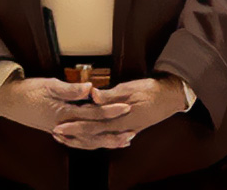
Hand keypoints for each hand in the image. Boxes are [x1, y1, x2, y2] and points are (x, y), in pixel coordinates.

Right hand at [0, 76, 129, 144]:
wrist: (11, 102)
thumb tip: (90, 89)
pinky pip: (79, 140)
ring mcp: (62, 130)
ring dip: (106, 140)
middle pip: (94, 130)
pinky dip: (92, 141)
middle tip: (132, 130)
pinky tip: (100, 140)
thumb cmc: (29, 90)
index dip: (110, 109)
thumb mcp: (49, 85)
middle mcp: (65, 125)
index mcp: (64, 113)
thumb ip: (70, 89)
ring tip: (123, 140)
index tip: (125, 106)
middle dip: (113, 130)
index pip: (92, 112)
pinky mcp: (59, 131)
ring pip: (88, 139)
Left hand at [54, 77, 185, 149]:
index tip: (59, 126)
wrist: (169, 97)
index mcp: (119, 118)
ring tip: (67, 137)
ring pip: (99, 137)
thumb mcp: (130, 88)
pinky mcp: (128, 127)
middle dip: (74, 135)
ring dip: (83, 138)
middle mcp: (120, 127)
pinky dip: (97, 137)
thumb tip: (92, 95)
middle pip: (92, 134)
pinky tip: (91, 138)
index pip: (91, 124)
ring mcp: (125, 129)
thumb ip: (110, 94)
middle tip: (56, 133)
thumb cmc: (150, 90)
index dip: (74, 126)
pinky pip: (108, 135)